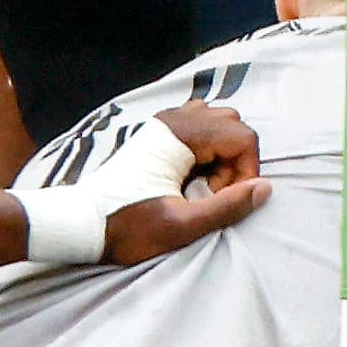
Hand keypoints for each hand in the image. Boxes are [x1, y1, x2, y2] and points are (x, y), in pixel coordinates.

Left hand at [100, 106, 272, 262]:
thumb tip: (264, 188)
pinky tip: (192, 176)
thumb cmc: (127, 227)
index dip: (246, 171)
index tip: (224, 199)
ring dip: (223, 154)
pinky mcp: (158, 133)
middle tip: (213, 194)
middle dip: (237, 161)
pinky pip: (199, 127)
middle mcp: (173, 119)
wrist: (82, 223)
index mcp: (179, 136)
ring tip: (203, 186)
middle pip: (233, 125)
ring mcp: (164, 123)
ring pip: (218, 123)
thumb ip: (225, 207)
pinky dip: (207, 148)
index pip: (243, 136)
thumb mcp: (181, 225)